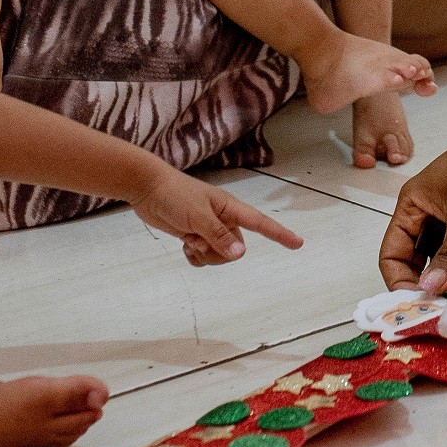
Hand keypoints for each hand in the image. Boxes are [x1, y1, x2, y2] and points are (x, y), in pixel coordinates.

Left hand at [135, 165, 304, 265]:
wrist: (147, 188)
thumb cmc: (175, 195)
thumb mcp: (198, 216)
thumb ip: (219, 236)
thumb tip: (241, 255)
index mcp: (230, 209)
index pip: (261, 223)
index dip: (280, 234)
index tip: (298, 243)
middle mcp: (224, 220)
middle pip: (235, 249)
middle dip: (218, 252)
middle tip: (197, 240)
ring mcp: (209, 228)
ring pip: (219, 256)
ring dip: (204, 255)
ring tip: (189, 240)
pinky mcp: (194, 236)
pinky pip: (204, 258)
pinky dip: (195, 257)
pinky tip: (184, 245)